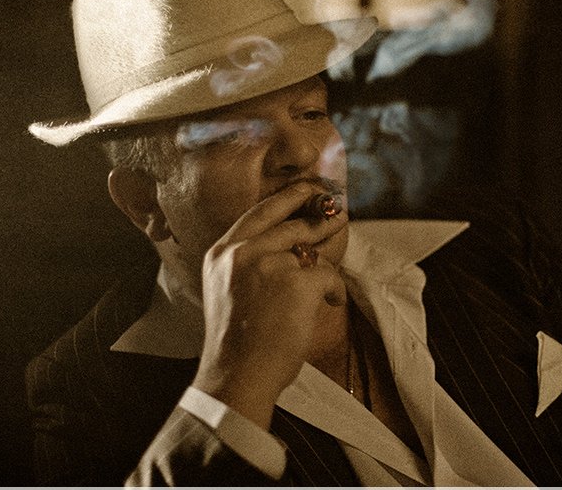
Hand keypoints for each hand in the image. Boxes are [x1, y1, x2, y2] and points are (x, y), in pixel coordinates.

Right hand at [191, 181, 347, 429]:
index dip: (288, 197)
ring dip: (327, 255)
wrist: (237, 375)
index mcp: (222, 252)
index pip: (259, 212)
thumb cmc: (238, 341)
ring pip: (310, 247)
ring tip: (337, 259)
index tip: (309, 187)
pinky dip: (333, 289)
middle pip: (290, 222)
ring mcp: (268, 264)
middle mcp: (241, 251)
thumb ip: (250, 261)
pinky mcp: (295, 282)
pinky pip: (327, 274)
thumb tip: (295, 244)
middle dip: (319, 216)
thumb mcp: (229, 289)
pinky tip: (329, 302)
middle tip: (339, 211)